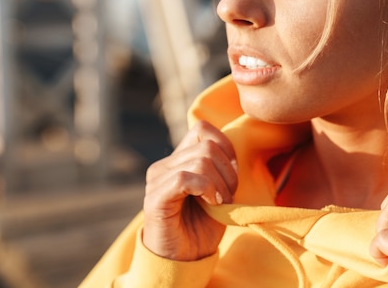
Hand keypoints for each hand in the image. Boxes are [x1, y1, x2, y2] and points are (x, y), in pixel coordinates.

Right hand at [142, 120, 237, 260]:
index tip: (232, 173)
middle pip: (207, 147)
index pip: (202, 129)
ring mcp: (157, 179)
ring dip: (220, 184)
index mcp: (179, 159)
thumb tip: (232, 153)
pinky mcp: (154, 198)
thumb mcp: (219, 189)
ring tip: (220, 202)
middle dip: (228, 172)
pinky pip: (184, 178)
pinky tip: (211, 203)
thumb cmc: (203, 224)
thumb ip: (221, 167)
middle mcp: (165, 165)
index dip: (225, 147)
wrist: (186, 258)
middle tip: (227, 195)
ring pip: (200, 161)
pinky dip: (206, 188)